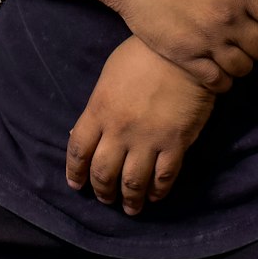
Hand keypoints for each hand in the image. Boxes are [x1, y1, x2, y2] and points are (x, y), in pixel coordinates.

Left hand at [65, 37, 216, 214]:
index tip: (76, 184)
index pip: (78, 150)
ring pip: (132, 183)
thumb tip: (86, 132)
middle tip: (105, 198)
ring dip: (129, 200)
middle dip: (102, 191)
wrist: (182, 50)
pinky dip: (157, 192)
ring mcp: (147, 139)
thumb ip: (98, 106)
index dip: (75, 172)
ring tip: (130, 208)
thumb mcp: (109, 76)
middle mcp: (119, 131)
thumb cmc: (142, 55)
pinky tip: (155, 196)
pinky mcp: (175, 143)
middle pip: (103, 173)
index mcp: (98, 111)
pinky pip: (163, 177)